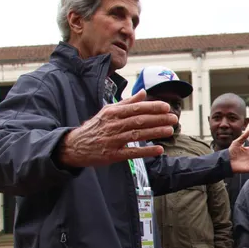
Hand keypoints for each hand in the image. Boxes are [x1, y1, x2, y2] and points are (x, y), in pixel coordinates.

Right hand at [58, 90, 176, 167]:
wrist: (74, 146)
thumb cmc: (96, 127)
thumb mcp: (108, 111)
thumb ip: (127, 102)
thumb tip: (143, 92)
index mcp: (113, 113)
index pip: (136, 108)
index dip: (152, 107)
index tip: (167, 107)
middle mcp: (113, 125)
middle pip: (139, 120)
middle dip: (158, 119)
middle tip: (174, 118)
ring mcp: (112, 140)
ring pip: (137, 135)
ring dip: (155, 132)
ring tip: (170, 131)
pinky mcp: (112, 155)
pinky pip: (132, 153)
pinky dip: (146, 151)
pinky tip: (159, 150)